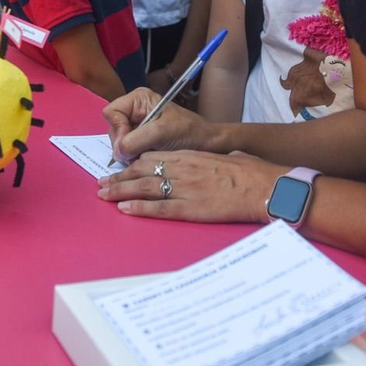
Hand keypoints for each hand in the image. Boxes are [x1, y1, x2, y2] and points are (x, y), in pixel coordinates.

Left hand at [97, 150, 284, 222]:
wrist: (265, 187)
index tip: (119, 169)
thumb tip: (215, 162)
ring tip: (103, 195)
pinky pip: (160, 208)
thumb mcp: (228, 158)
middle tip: (100, 184)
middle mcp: (183, 169)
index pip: (152, 158)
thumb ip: (213, 161)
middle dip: (119, 178)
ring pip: (144, 188)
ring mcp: (185, 189)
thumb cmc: (252, 172)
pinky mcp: (191, 208)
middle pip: (141, 172)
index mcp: (190, 156)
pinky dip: (140, 209)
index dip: (132, 165)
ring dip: (120, 192)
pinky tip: (125, 209)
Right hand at [103, 87, 225, 160]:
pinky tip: (145, 159)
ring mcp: (137, 126)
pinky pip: (126, 150)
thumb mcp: (161, 132)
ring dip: (128, 153)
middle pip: (112, 128)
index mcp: (139, 99)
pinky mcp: (140, 141)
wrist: (206, 145)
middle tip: (137, 154)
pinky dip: (133, 158)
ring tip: (145, 156)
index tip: (128, 144)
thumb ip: (135, 140)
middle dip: (122, 144)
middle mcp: (135, 110)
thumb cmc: (188, 133)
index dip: (117, 129)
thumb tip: (117, 151)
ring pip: (118, 142)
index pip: (111, 112)